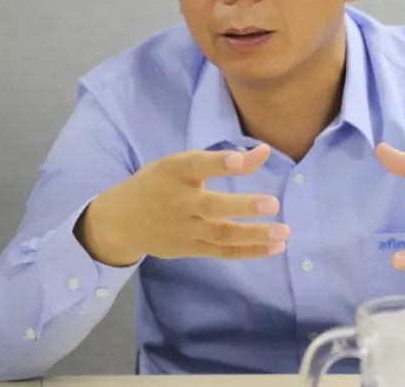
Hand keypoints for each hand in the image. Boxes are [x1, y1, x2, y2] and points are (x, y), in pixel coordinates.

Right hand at [76, 144, 289, 265]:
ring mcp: (183, 229)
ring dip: (255, 235)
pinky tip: (274, 248)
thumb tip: (264, 152)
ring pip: (221, 234)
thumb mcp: (181, 165)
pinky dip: (249, 251)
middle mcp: (178, 202)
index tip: (242, 160)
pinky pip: (222, 252)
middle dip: (243, 206)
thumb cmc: (158, 183)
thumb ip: (219, 160)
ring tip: (284, 232)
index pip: (197, 166)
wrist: (121, 221)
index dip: (220, 163)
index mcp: (173, 172)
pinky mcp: (189, 248)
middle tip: (273, 204)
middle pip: (212, 206)